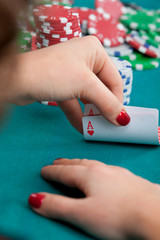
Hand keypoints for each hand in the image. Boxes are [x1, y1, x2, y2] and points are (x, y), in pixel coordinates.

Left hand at [8, 36, 129, 132]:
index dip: (118, 101)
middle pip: (101, 89)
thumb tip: (123, 119)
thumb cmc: (53, 73)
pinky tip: (83, 129)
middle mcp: (85, 59)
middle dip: (103, 109)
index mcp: (95, 51)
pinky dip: (79, 115)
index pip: (114, 80)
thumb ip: (107, 103)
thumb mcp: (86, 86)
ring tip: (97, 129)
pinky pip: (75, 102)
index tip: (120, 120)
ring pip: (88, 97)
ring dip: (91, 114)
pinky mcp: (61, 85)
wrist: (17, 79)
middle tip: (109, 126)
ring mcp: (72, 72)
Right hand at [28, 159, 159, 239]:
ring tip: (75, 165)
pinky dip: (98, 169)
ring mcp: (117, 173)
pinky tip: (103, 173)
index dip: (52, 172)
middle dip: (65, 163)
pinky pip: (107, 170)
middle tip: (56, 162)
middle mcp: (103, 170)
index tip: (43, 170)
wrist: (155, 214)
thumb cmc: (119, 216)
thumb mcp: (82, 215)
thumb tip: (35, 199)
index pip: (64, 171)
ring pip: (93, 165)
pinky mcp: (129, 179)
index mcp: (89, 175)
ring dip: (81, 164)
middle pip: (78, 164)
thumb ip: (57, 206)